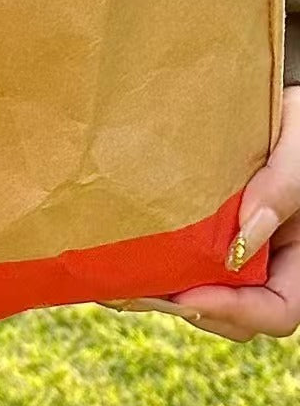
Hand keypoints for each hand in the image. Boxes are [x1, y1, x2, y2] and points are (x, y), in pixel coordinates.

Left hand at [113, 85, 299, 340]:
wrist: (274, 92)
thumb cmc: (297, 121)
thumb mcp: (299, 149)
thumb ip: (281, 188)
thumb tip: (242, 241)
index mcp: (298, 252)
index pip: (280, 309)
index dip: (238, 312)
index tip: (191, 296)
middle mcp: (268, 257)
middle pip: (237, 312)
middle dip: (193, 308)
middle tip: (142, 292)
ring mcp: (235, 245)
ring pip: (206, 289)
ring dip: (169, 292)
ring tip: (124, 281)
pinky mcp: (206, 227)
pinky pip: (185, 256)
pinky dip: (159, 263)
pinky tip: (123, 255)